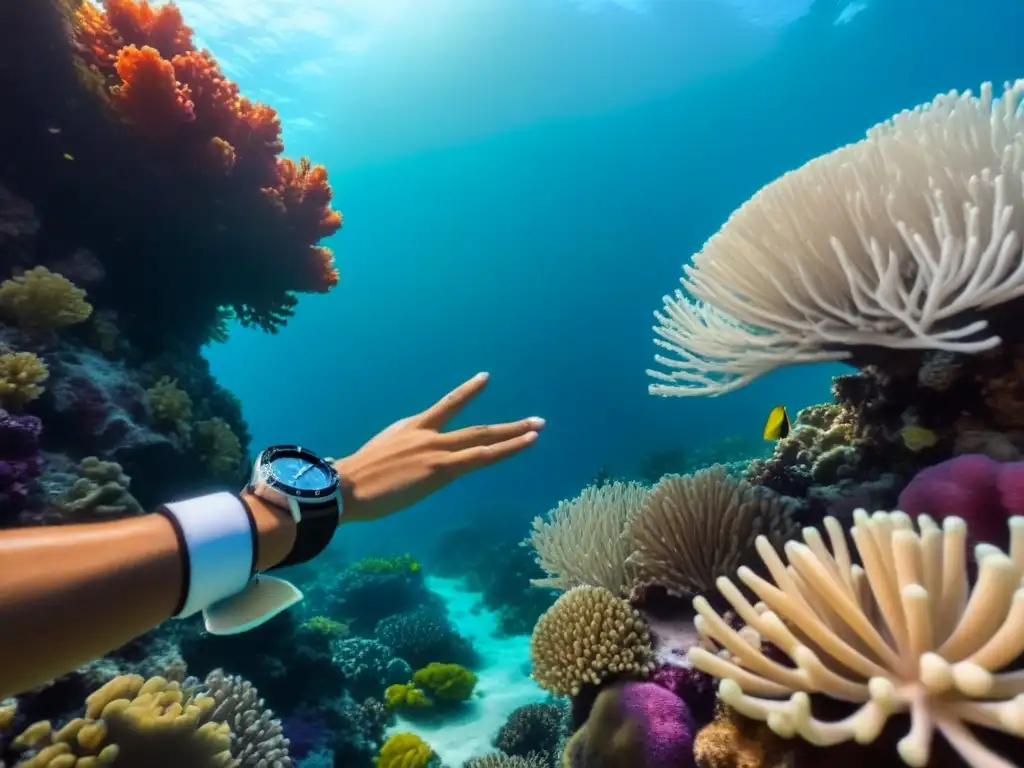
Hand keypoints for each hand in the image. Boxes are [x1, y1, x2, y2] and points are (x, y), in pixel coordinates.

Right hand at [333, 372, 543, 522]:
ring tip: (538, 427)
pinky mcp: (441, 468)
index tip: (483, 381)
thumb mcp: (370, 464)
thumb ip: (388, 464)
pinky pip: (482, 456)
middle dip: (505, 425)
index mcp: (407, 429)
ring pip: (484, 437)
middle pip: (473, 427)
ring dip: (514, 432)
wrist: (341, 486)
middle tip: (533, 420)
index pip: (443, 413)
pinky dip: (508, 448)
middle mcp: (425, 434)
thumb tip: (385, 476)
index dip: (465, 395)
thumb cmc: (347, 484)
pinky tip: (527, 442)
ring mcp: (435, 449)